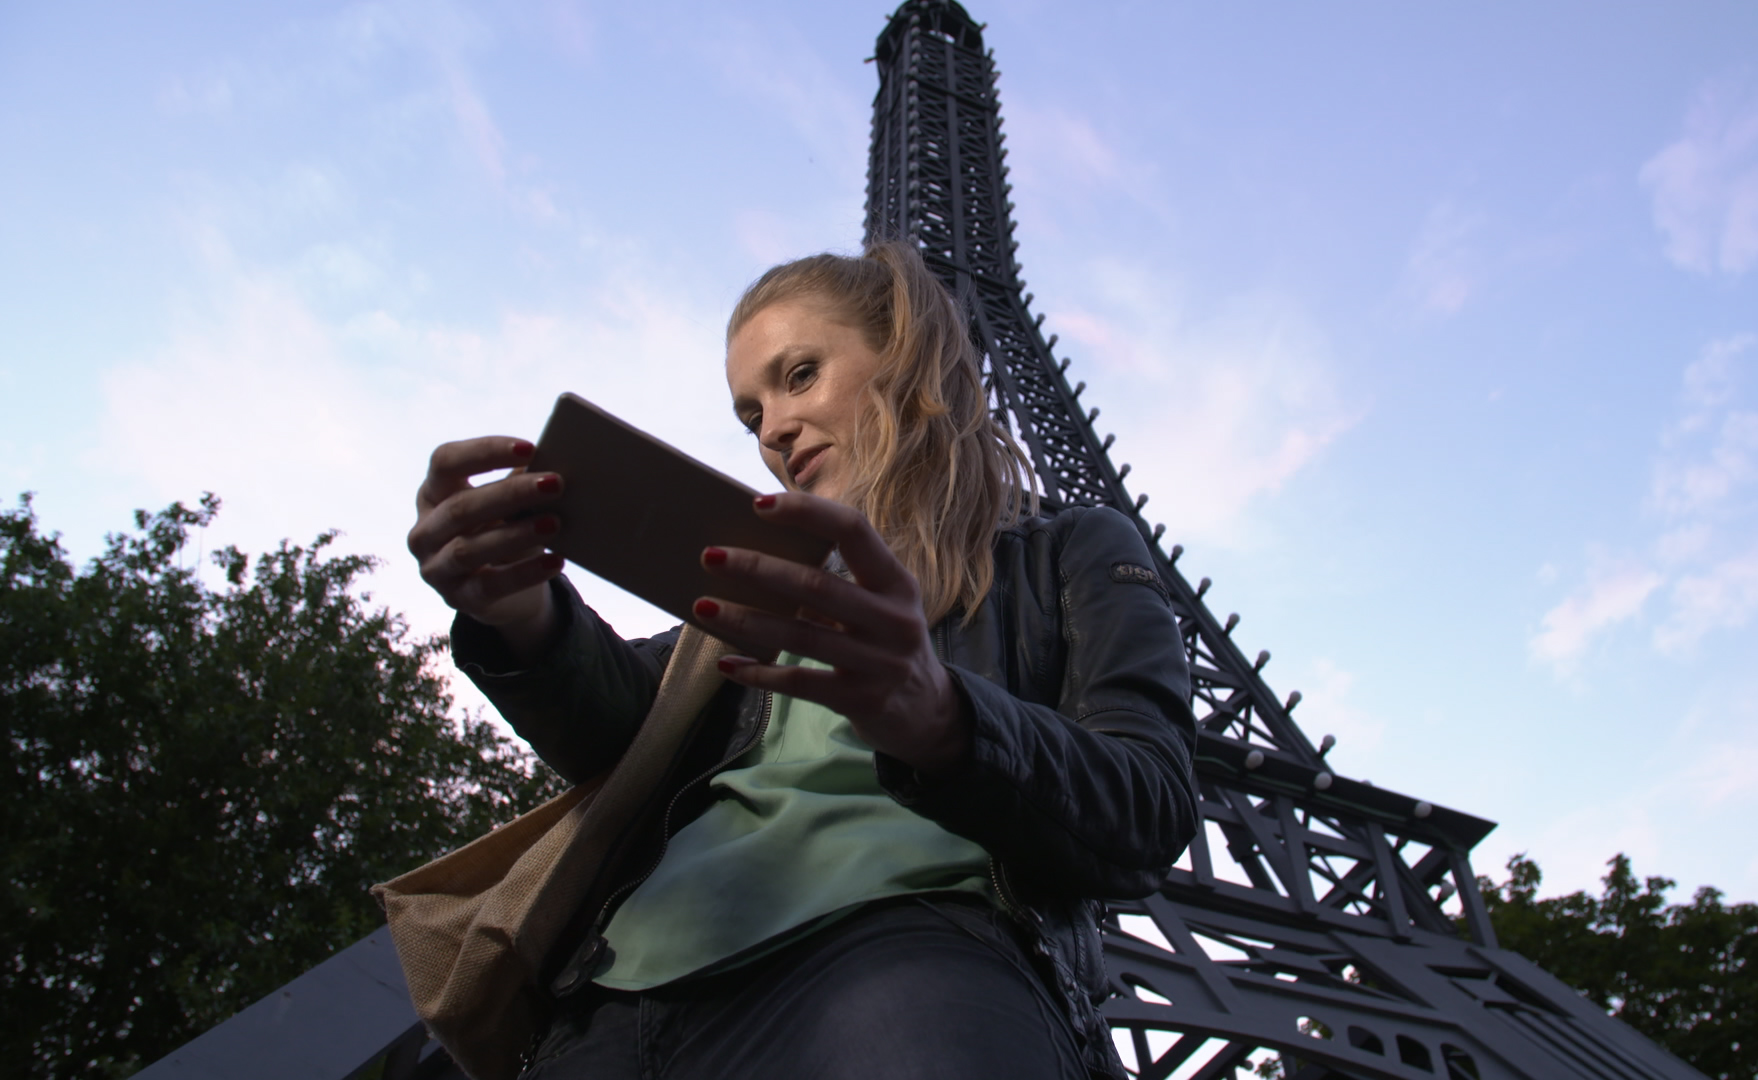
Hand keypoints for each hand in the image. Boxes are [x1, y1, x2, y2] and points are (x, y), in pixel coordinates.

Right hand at [408, 436, 566, 654]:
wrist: (505, 591)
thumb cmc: (504, 530)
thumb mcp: (507, 505)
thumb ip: (520, 482)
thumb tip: (556, 458)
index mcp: (432, 493)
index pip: (445, 462)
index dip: (484, 452)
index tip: (529, 448)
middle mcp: (425, 530)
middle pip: (461, 506)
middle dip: (510, 493)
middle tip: (555, 483)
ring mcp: (435, 568)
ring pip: (469, 548)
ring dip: (515, 534)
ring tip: (556, 523)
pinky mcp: (457, 598)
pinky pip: (489, 585)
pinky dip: (524, 574)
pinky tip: (555, 562)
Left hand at [694, 492, 970, 774]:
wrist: (927, 712)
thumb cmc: (886, 641)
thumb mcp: (880, 604)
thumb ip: (837, 582)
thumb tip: (757, 556)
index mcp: (897, 582)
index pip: (854, 531)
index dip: (807, 513)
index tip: (758, 504)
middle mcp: (894, 619)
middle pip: (818, 585)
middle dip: (759, 568)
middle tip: (711, 556)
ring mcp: (880, 663)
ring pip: (801, 635)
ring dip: (745, 619)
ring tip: (702, 607)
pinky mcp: (861, 700)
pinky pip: (800, 682)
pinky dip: (759, 673)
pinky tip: (726, 664)